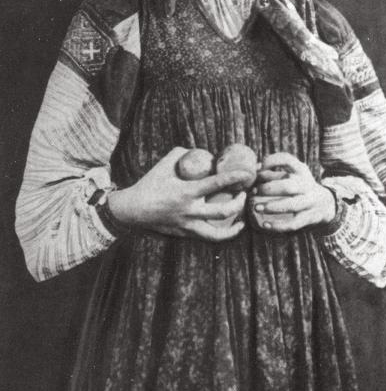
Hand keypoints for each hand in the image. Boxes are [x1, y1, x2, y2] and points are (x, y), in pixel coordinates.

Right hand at [108, 147, 247, 240]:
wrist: (132, 210)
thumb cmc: (149, 184)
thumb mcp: (164, 164)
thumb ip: (184, 154)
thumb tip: (202, 152)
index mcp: (186, 192)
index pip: (216, 184)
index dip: (234, 177)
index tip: (247, 173)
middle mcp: (189, 211)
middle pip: (223, 211)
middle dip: (239, 202)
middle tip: (244, 193)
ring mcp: (188, 225)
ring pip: (218, 233)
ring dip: (234, 226)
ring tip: (242, 218)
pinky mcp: (185, 234)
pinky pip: (208, 238)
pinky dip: (222, 235)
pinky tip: (230, 229)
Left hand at [250, 152, 335, 232]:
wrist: (326, 203)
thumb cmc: (301, 187)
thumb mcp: (294, 174)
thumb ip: (276, 171)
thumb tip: (255, 169)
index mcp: (301, 171)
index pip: (287, 160)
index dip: (272, 162)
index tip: (259, 168)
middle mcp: (306, 185)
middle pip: (288, 186)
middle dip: (268, 189)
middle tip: (253, 191)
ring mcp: (309, 202)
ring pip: (291, 205)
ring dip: (272, 207)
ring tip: (256, 207)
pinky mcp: (309, 217)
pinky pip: (293, 223)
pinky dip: (279, 225)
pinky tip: (265, 224)